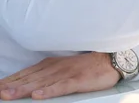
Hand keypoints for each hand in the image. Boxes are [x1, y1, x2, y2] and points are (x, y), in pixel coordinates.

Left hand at [0, 53, 119, 99]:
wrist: (110, 60)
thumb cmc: (86, 66)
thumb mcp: (63, 66)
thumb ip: (46, 73)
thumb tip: (28, 84)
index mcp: (50, 64)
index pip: (24, 74)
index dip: (9, 81)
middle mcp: (55, 68)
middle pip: (28, 79)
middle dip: (10, 86)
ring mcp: (66, 73)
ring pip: (41, 83)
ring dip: (23, 89)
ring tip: (8, 95)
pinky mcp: (78, 80)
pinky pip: (61, 86)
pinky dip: (49, 91)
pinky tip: (38, 95)